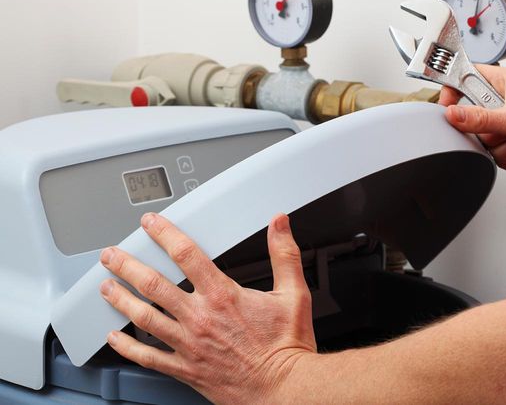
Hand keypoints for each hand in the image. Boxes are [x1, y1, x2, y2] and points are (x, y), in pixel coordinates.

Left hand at [99, 213, 315, 403]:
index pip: (186, 255)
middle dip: (127, 266)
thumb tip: (279, 225)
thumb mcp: (294, 293)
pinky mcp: (185, 369)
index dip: (164, 234)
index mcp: (223, 296)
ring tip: (105, 287)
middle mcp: (200, 317)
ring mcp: (189, 344)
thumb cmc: (287, 347)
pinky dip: (127, 347)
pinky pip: (148, 358)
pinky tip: (114, 338)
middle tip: (111, 256)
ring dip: (120, 300)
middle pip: (153, 284)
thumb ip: (284, 255)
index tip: (150, 224)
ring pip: (144, 317)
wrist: (284, 390)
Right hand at [439, 65, 505, 170]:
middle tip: (496, 130)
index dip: (453, 91)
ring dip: (500, 145)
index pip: (466, 77)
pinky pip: (495, 150)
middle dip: (484, 130)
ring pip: (483, 136)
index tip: (446, 107)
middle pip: (472, 115)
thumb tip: (453, 115)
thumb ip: (481, 119)